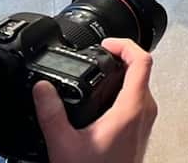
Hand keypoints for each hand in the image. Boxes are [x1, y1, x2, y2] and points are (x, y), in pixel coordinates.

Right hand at [32, 38, 157, 162]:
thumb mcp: (64, 143)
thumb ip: (51, 113)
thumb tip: (42, 88)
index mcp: (132, 108)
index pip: (142, 60)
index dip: (125, 44)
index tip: (106, 43)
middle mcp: (145, 112)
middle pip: (142, 70)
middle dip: (121, 57)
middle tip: (99, 54)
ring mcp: (145, 122)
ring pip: (141, 85)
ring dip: (122, 74)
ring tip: (100, 71)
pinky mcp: (141, 131)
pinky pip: (137, 100)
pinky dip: (123, 90)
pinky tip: (103, 97)